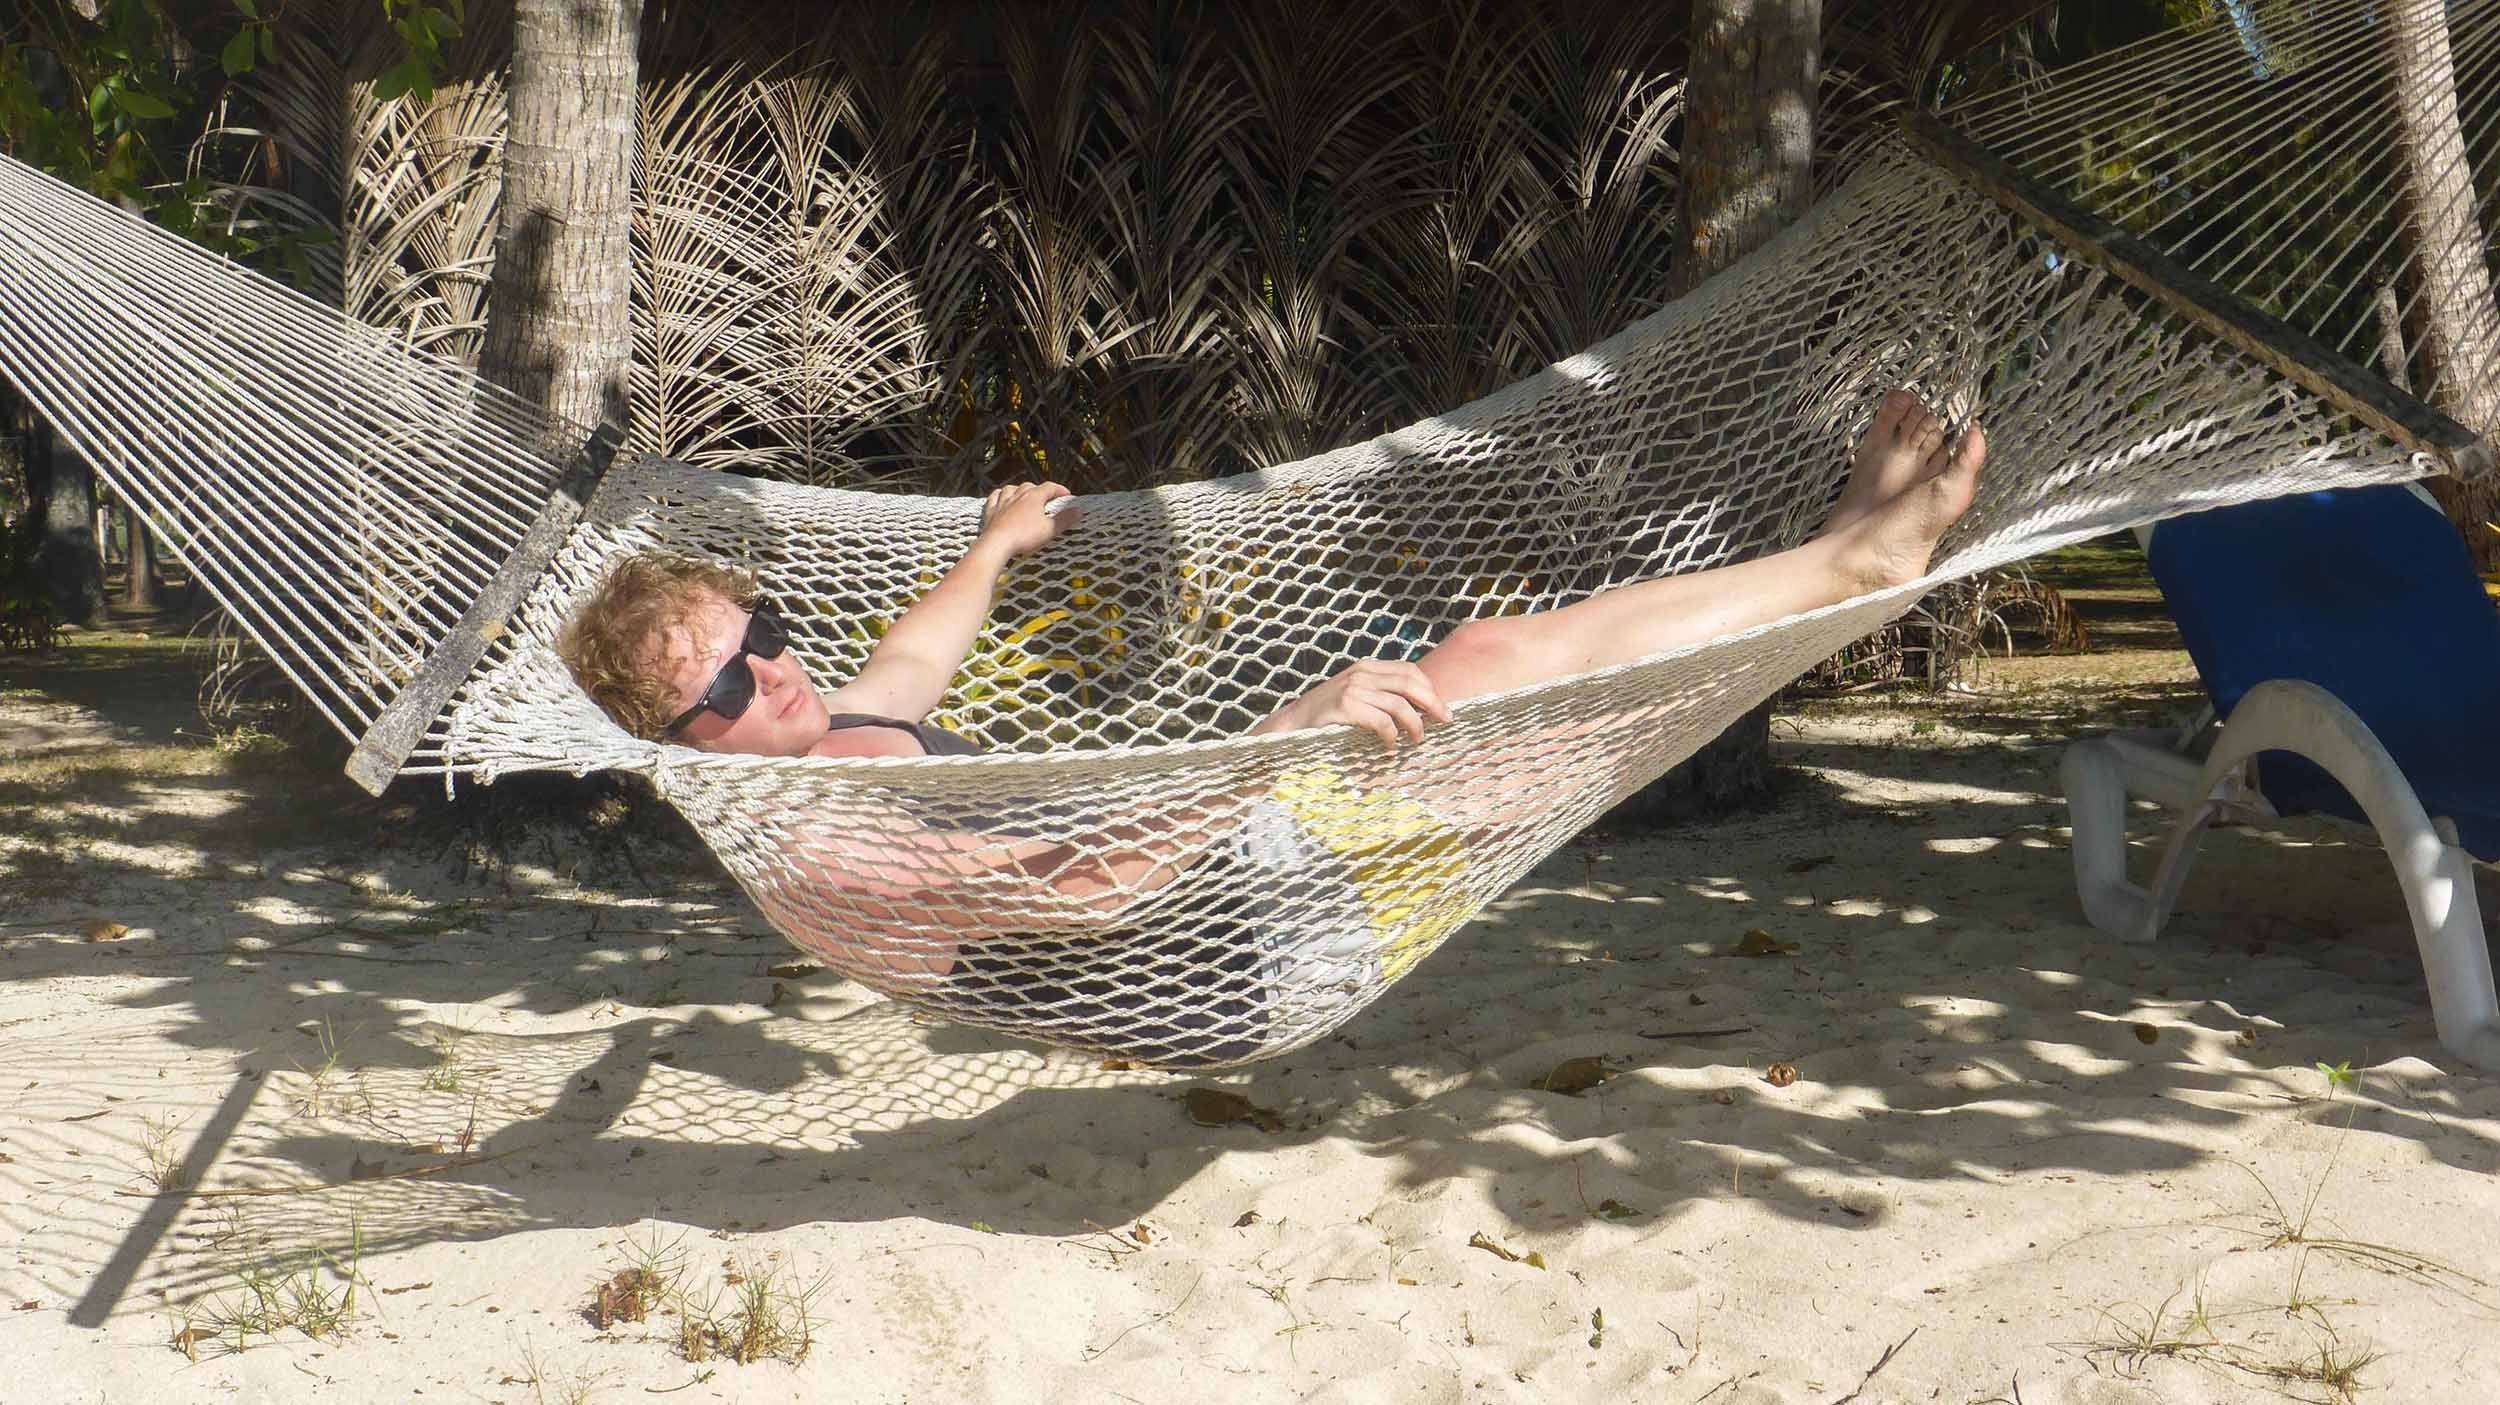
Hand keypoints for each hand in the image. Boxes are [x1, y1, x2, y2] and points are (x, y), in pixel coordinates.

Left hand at [977, 481, 1077, 558]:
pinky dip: (999, 495)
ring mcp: (1002, 502)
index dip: (1060, 490)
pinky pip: (994, 497)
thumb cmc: (1024, 536)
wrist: (997, 543)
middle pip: (1030, 486)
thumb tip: (1078, 511)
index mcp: (1033, 497)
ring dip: (1019, 489)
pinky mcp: (991, 511)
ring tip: (1023, 494)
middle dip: (1040, 490)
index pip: (1050, 487)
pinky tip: (1000, 497)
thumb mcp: (1050, 529)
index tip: (1066, 495)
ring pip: (1011, 488)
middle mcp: (1017, 495)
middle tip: (1046, 498)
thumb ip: (1065, 519)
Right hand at [1252, 660, 1453, 748]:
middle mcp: (1361, 673)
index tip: (1440, 708)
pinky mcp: (1345, 707)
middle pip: (1410, 684)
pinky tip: (1390, 748)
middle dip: (1433, 703)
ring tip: (1416, 740)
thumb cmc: (1327, 717)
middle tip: (1445, 722)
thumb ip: (1380, 696)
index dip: (1429, 689)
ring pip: (1400, 705)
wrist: (1290, 726)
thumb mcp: (1355, 697)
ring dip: (1414, 725)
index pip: (1409, 671)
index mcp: (1366, 668)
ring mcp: (1352, 688)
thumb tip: (1418, 710)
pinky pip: (1382, 722)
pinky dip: (1391, 737)